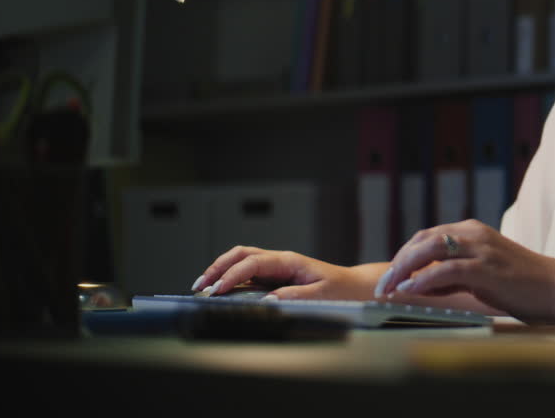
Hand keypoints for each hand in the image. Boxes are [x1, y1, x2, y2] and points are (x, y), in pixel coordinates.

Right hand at [193, 246, 378, 300]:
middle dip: (218, 267)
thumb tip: (269, 301)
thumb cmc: (341, 290)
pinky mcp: (276, 277)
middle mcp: (280, 261)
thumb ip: (295, 297)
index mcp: (289, 261)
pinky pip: (248, 273)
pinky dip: (231, 279)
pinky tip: (221, 290)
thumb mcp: (321, 295)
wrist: (354, 288)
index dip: (233, 275)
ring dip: (221, 270)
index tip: (218, 290)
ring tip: (203, 287)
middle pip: (241, 254)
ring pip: (242, 260)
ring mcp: (276, 268)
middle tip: (200, 286)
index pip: (253, 262)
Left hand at [376, 220, 554, 321]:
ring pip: (430, 250)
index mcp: (473, 231)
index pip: (427, 236)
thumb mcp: (483, 274)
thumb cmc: (522, 284)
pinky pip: (445, 270)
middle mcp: (474, 233)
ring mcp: (481, 248)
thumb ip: (454, 275)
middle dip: (398, 262)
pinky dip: (423, 280)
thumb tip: (422, 285)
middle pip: (423, 240)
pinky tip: (410, 291)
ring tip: (389, 288)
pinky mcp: (486, 267)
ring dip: (404, 270)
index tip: (390, 275)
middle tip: (382, 284)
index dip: (404, 255)